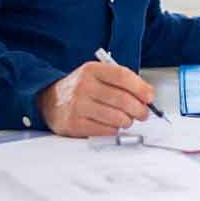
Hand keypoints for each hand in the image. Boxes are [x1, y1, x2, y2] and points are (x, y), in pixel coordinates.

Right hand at [36, 61, 154, 136]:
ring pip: (116, 117)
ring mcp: (78, 106)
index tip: (150, 96)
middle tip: (143, 113)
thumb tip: (146, 96)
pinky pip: (105, 130)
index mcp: (91, 70)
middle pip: (122, 99)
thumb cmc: (80, 89)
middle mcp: (83, 86)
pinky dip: (114, 130)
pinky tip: (113, 126)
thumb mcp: (96, 76)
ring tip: (127, 119)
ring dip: (127, 121)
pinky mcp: (74, 124)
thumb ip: (119, 82)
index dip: (141, 87)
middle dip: (139, 109)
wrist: (50, 101)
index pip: (122, 76)